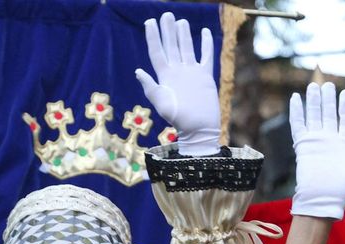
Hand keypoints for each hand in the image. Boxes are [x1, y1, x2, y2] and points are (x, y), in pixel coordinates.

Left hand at [134, 13, 220, 156]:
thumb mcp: (162, 103)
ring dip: (184, 34)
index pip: (157, 52)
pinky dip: (206, 44)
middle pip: (171, 46)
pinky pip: (206, 56)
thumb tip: (138, 71)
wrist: (198, 129)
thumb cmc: (179, 119)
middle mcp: (177, 71)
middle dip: (168, 30)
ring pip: (187, 48)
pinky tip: (205, 32)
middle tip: (166, 14)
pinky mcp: (205, 76)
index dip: (153, 37)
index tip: (150, 22)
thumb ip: (150, 87)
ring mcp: (191, 72)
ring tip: (181, 20)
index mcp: (165, 76)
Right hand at [289, 82, 344, 219]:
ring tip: (314, 85)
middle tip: (329, 84)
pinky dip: (297, 111)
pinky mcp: (303, 145)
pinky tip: (296, 97)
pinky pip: (298, 124)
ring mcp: (315, 142)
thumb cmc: (344, 189)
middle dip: (329, 99)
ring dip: (314, 101)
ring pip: (314, 116)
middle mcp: (330, 141)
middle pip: (329, 114)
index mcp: (344, 144)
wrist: (323, 200)